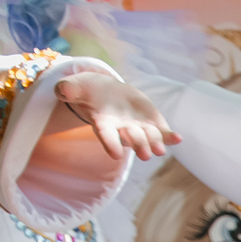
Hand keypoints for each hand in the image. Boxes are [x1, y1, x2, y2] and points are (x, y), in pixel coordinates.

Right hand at [51, 72, 176, 162]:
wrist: (107, 94)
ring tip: (160, 149)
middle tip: (145, 154)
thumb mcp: (76, 88)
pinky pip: (163, 133)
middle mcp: (122, 131)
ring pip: (149, 138)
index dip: (111, 144)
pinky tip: (178, 138)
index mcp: (104, 125)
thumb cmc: (88, 92)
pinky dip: (170, 137)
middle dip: (138, 145)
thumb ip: (69, 89)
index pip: (107, 137)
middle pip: (131, 139)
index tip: (114, 154)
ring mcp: (139, 129)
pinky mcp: (152, 124)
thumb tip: (62, 89)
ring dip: (155, 143)